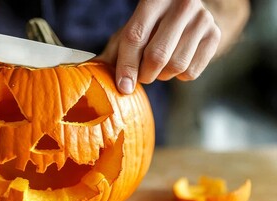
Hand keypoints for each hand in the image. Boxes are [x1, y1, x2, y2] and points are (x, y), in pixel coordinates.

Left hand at [95, 0, 220, 93]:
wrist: (185, 13)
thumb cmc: (149, 26)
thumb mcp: (129, 32)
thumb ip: (113, 52)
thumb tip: (91, 74)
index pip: (135, 37)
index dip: (126, 66)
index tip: (123, 86)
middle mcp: (182, 5)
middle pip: (158, 55)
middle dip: (145, 74)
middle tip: (142, 76)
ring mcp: (202, 19)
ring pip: (176, 66)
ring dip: (162, 76)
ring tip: (158, 67)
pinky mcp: (215, 35)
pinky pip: (192, 71)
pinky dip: (180, 76)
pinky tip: (176, 63)